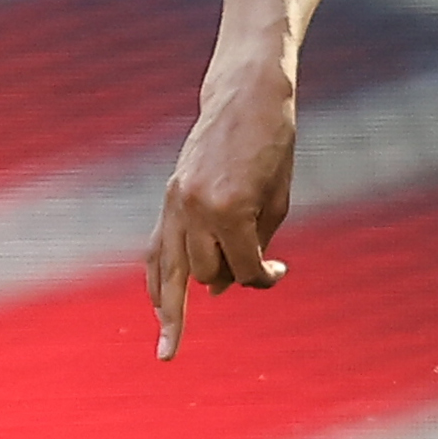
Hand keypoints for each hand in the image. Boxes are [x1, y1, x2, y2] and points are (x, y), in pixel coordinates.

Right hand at [146, 78, 300, 349]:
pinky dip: (156, 279)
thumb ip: (255, 246)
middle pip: (207, 274)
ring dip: (179, 300)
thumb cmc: (273, 146)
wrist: (245, 97)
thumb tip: (224, 290)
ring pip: (173, 270)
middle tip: (250, 276)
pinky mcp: (169, 197)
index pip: (246, 268)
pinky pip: (156, 249)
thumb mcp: (277, 198)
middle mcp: (196, 210)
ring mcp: (176, 204)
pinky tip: (157, 304)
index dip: (265, 277)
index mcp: (231, 210)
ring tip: (169, 341)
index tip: (281, 270)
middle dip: (228, 281)